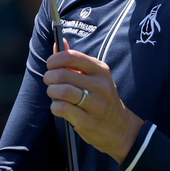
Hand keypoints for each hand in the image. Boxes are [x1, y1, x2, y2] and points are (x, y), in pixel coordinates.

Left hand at [44, 40, 143, 162]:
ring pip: (62, 91)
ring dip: (51, 92)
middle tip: (50, 82)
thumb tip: (60, 41)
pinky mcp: (88, 121)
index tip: (50, 65)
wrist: (120, 129)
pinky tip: (59, 107)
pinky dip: (55, 107)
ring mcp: (96, 104)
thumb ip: (74, 60)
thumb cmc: (101, 99)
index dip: (54, 60)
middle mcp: (101, 86)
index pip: (71, 57)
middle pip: (62, 75)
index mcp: (101, 70)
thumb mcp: (94, 77)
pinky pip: (62, 108)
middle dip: (49, 77)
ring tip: (54, 94)